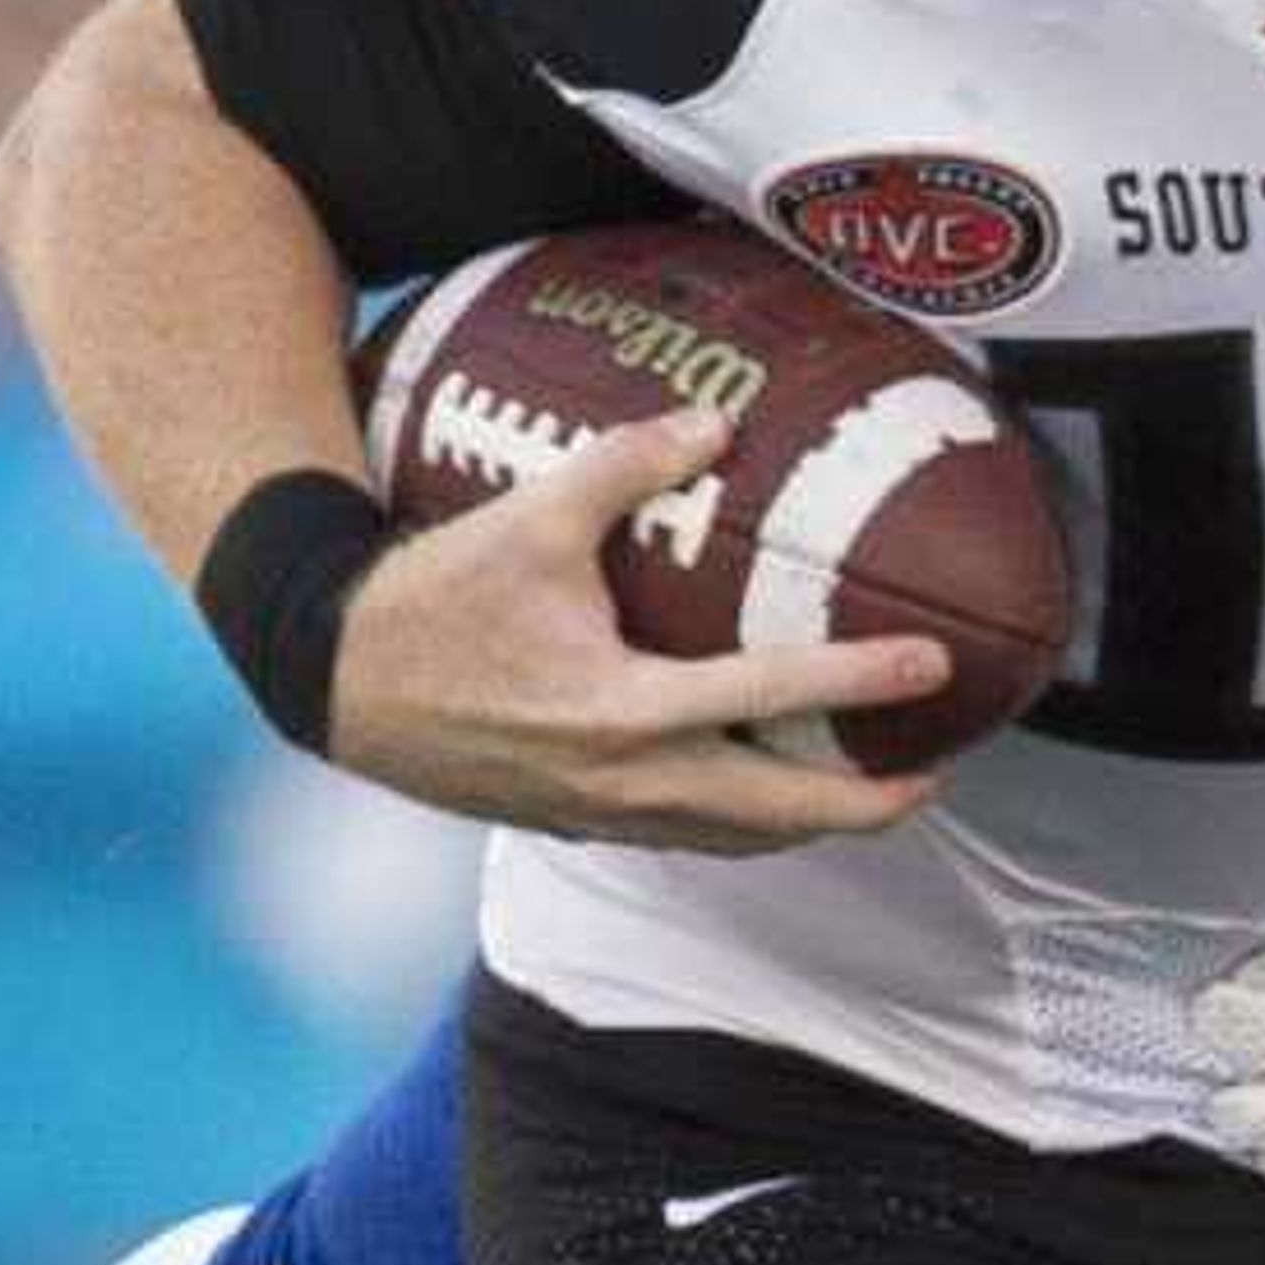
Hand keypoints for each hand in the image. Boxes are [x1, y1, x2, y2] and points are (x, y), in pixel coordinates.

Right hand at [330, 403, 949, 854]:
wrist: (333, 679)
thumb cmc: (429, 599)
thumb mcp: (527, 517)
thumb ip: (626, 464)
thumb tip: (717, 425)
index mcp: (622, 711)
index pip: (770, 694)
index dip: (860, 681)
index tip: (932, 668)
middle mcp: (624, 782)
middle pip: (778, 816)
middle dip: (864, 804)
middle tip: (930, 774)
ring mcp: (602, 815)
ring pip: (734, 840)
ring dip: (808, 824)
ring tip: (867, 792)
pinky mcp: (578, 823)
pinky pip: (688, 838)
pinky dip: (744, 825)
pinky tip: (767, 795)